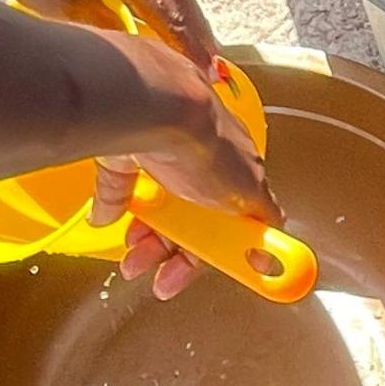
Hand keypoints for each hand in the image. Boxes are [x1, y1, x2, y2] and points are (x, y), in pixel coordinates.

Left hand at [0, 0, 216, 69]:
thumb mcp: (52, 1)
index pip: (168, 13)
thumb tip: (124, 40)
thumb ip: (95, 22)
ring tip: (191, 42)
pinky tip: (158, 9)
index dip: (188, 46)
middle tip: (211, 62)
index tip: (206, 72)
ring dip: (180, 10)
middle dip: (196, 30)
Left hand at [85, 42, 281, 300]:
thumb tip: (277, 244)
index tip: (191, 274)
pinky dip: (113, 205)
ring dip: (143, 238)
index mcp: (235, 163)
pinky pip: (118, 182)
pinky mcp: (124, 148)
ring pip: (152, 204)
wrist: (155, 111)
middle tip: (153, 274)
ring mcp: (160, 151)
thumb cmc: (206, 148)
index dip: (211, 249)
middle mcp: (198, 156)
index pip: (226, 215)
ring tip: (132, 259)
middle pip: (185, 215)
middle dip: (169, 251)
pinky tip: (107, 221)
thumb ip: (266, 218)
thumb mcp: (251, 191)